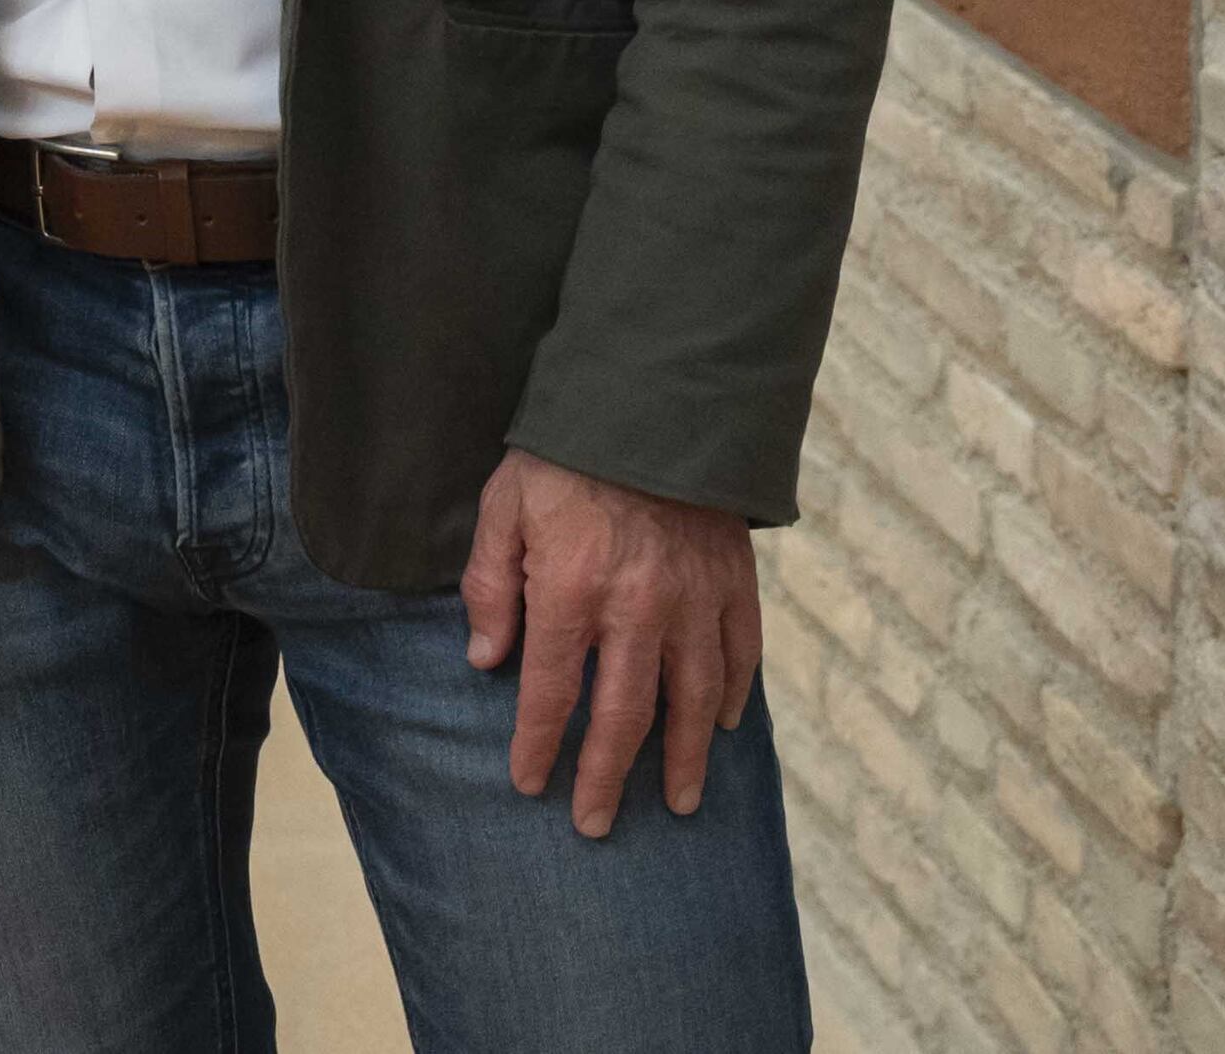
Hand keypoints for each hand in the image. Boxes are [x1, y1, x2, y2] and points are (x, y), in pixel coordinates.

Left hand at [462, 448, 762, 833]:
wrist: (649, 401)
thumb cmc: (561, 457)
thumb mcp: (501, 509)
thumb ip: (491, 586)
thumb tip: (484, 659)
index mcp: (573, 591)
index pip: (551, 690)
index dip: (539, 743)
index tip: (530, 784)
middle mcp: (638, 608)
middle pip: (624, 714)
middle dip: (606, 775)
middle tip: (595, 824)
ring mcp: (694, 600)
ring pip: (692, 700)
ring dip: (682, 758)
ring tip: (674, 802)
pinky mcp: (735, 584)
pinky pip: (740, 656)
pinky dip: (733, 697)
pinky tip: (720, 728)